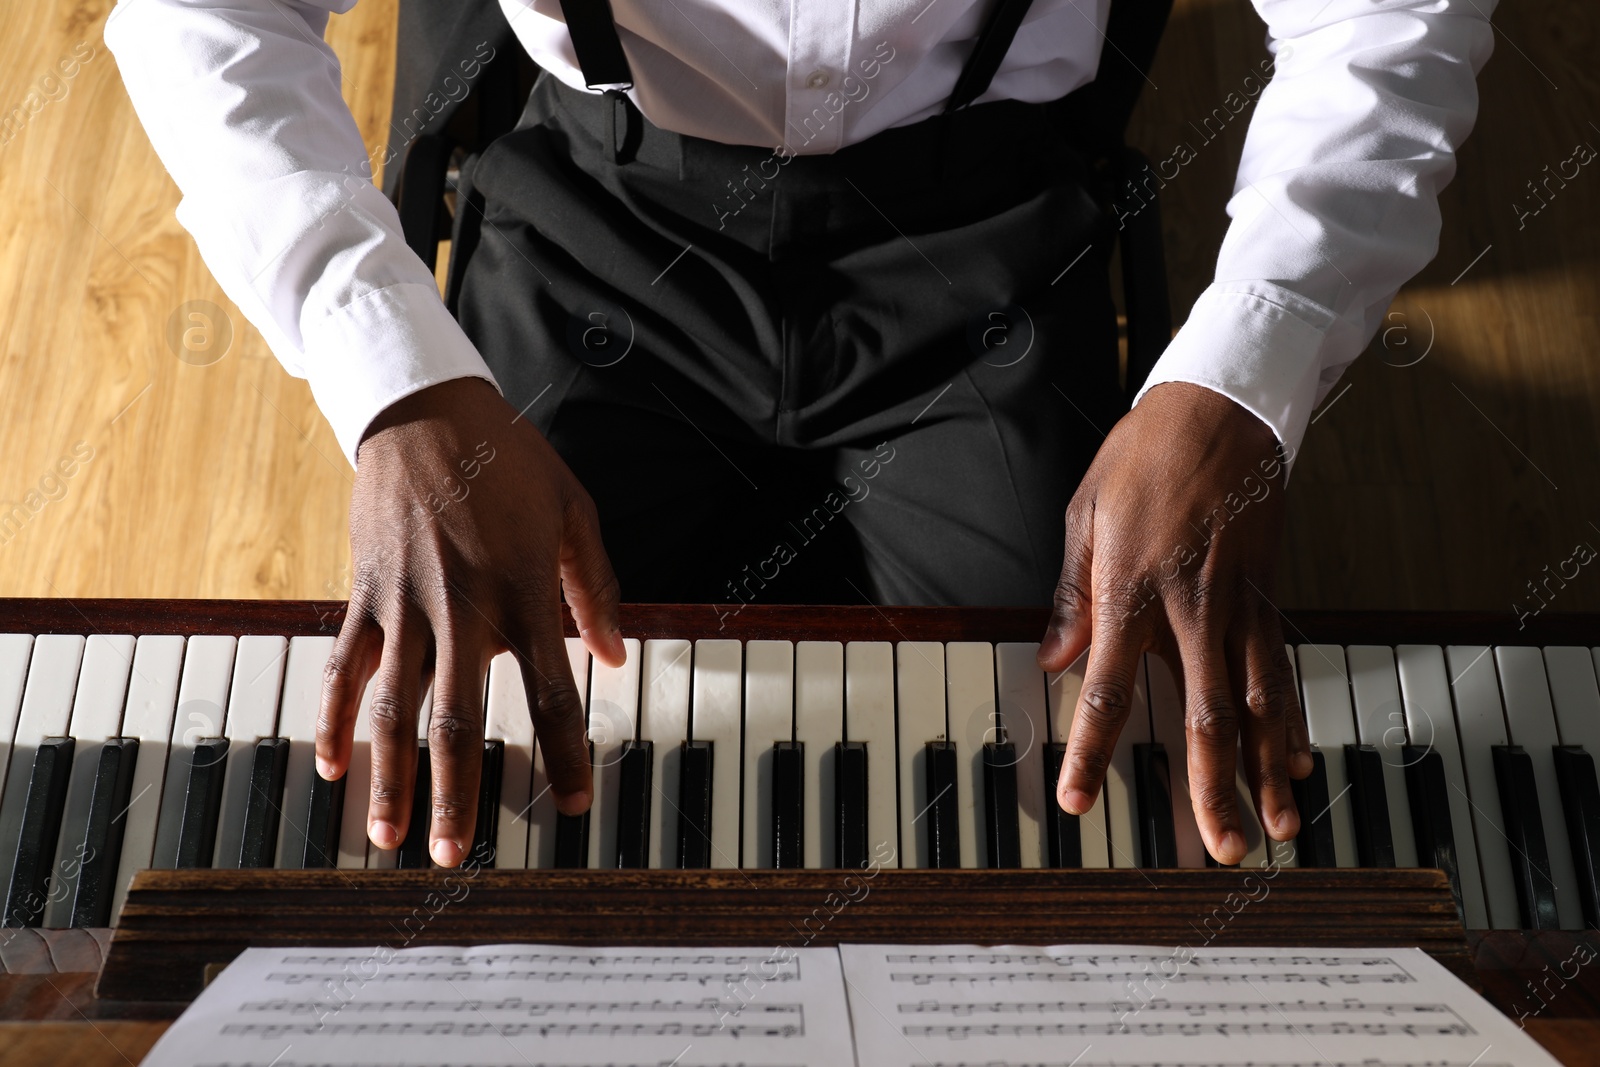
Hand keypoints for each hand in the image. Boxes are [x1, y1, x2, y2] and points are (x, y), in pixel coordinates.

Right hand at [316, 377, 626, 866]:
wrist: (425, 410)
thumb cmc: (509, 460)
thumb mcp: (574, 511)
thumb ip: (598, 588)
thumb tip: (617, 656)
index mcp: (524, 593)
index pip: (552, 693)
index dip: (566, 754)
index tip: (576, 805)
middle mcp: (464, 610)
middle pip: (459, 720)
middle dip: (458, 793)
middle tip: (455, 855)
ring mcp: (406, 605)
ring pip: (392, 707)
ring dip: (390, 776)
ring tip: (388, 834)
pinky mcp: (364, 593)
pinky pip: (343, 667)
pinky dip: (332, 718)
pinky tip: (330, 766)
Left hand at [1038, 381, 1312, 864]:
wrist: (1222, 407)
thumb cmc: (1145, 455)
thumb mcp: (1085, 515)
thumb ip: (1072, 596)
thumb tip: (1055, 659)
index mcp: (1132, 592)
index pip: (1108, 691)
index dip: (1092, 754)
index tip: (1079, 803)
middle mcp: (1191, 609)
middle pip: (1205, 717)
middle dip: (1212, 789)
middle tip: (1222, 848)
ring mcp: (1239, 604)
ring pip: (1259, 703)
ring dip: (1267, 769)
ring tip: (1279, 822)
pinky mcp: (1268, 594)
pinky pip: (1283, 666)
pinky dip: (1292, 716)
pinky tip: (1299, 755)